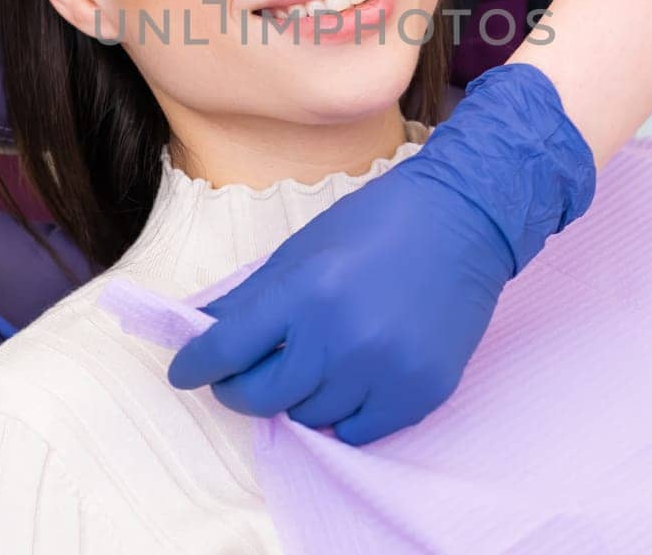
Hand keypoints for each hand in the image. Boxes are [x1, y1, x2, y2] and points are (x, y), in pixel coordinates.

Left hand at [166, 62, 595, 444]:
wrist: (466, 220)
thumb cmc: (379, 224)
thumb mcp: (303, 249)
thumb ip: (251, 296)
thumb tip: (203, 330)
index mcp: (305, 290)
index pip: (226, 349)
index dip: (195, 366)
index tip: (184, 373)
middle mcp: (341, 336)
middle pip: (262, 396)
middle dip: (239, 388)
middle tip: (241, 375)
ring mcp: (383, 370)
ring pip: (310, 417)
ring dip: (299, 397)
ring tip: (311, 364)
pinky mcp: (419, 393)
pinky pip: (358, 431)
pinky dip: (343, 414)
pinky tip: (348, 381)